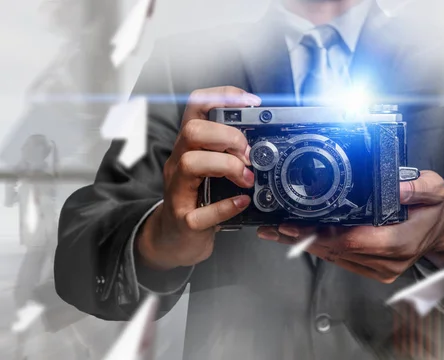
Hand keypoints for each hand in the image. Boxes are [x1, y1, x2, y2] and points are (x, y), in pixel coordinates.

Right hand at [137, 86, 260, 270]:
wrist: (175, 239)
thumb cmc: (197, 199)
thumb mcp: (211, 168)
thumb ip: (230, 151)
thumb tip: (264, 140)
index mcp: (189, 146)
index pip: (196, 107)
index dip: (223, 96)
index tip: (251, 102)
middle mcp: (179, 163)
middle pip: (192, 130)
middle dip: (226, 136)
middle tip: (247, 153)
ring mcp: (178, 191)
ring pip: (191, 162)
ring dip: (227, 166)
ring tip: (247, 178)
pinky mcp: (185, 220)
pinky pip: (202, 212)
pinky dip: (226, 206)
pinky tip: (242, 202)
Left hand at [257, 171, 443, 282]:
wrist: (442, 230)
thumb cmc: (433, 209)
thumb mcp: (433, 190)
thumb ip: (417, 187)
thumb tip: (397, 186)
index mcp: (399, 241)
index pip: (353, 240)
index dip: (321, 234)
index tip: (296, 225)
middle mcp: (387, 261)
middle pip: (336, 251)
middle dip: (302, 239)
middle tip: (275, 227)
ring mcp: (379, 269)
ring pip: (334, 257)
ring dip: (305, 245)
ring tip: (278, 232)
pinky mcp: (373, 271)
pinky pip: (341, 261)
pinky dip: (319, 248)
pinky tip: (300, 239)